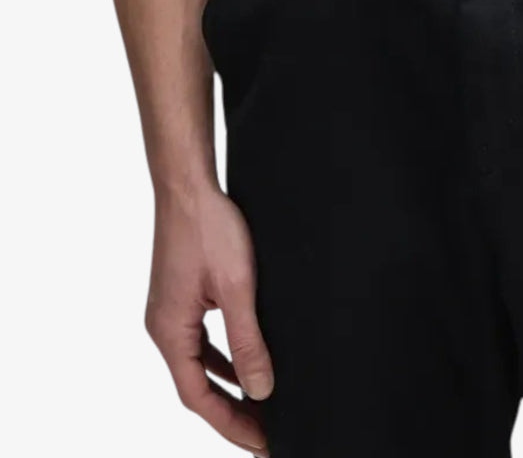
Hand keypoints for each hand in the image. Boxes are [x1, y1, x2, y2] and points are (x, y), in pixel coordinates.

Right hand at [145, 184, 273, 455]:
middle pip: (197, 387)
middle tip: (265, 432)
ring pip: (199, 364)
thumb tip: (261, 389)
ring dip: (228, 386)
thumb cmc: (208, 228)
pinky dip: (222, 358)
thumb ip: (248, 341)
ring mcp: (170, 312)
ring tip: (260, 406)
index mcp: (169, 332)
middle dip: (231, 412)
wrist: (189, 184)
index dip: (231, 425)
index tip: (262, 442)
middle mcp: (163, 327)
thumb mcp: (237, 288)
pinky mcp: (181, 296)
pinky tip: (244, 362)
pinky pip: (201, 340)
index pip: (198, 398)